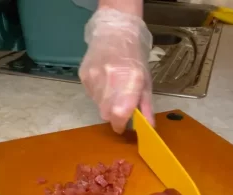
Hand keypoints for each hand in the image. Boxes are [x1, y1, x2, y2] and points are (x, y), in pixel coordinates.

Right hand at [79, 7, 153, 133]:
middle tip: (121, 104)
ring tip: (113, 87)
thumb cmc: (135, 55)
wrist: (115, 31)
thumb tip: (148, 126)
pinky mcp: (84, 75)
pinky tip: (104, 80)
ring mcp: (94, 77)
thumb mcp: (146, 80)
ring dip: (106, 102)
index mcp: (129, 80)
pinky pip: (91, 94)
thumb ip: (146, 105)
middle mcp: (110, 79)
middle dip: (114, 114)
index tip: (123, 126)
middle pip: (106, 113)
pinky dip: (98, 93)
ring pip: (98, 104)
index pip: (118, 114)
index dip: (120, 124)